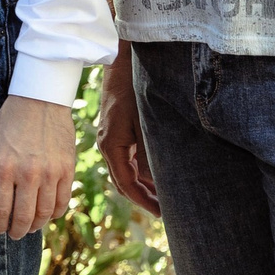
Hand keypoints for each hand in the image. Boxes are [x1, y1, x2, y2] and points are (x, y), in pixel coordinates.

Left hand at [0, 94, 75, 239]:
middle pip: (24, 216)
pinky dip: (56, 213)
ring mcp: (50, 173)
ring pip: (45, 213)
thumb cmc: (10, 122)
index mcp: (4, 167)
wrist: (40, 100)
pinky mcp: (67, 170)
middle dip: (17, 230)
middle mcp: (28, 173)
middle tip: (14, 234)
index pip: (1, 208)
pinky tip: (48, 215)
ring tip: (30, 227)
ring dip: (37, 225)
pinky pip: (63, 201)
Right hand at [94, 49, 159, 215]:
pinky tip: (154, 173)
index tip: (162, 214)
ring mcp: (110, 136)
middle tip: (167, 211)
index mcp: (111, 144)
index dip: (144, 201)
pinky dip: (139, 170)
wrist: (122, 60)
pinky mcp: (116, 129)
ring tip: (164, 197)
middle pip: (123, 180)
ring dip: (142, 185)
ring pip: (125, 170)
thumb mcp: (145, 124)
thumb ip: (148, 156)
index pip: (126, 184)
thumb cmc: (135, 89)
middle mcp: (108, 143)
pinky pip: (126, 158)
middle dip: (143, 197)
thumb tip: (154, 184)